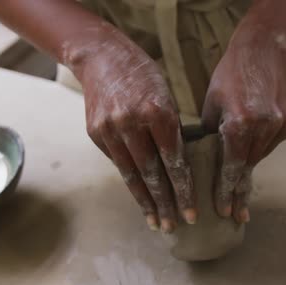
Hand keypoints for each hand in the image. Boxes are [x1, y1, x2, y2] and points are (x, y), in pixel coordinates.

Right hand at [71, 25, 195, 232]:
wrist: (101, 57)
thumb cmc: (143, 75)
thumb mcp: (166, 95)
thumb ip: (171, 129)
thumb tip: (179, 165)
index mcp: (157, 111)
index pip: (173, 161)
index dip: (183, 189)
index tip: (191, 212)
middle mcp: (131, 123)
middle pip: (151, 174)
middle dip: (164, 203)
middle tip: (173, 226)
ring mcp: (109, 129)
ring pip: (130, 175)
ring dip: (144, 202)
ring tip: (155, 222)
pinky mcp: (95, 133)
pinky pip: (117, 163)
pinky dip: (131, 180)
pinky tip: (140, 196)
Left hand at [202, 30, 285, 223]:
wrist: (263, 51)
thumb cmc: (229, 76)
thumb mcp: (211, 106)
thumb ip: (211, 136)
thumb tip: (205, 163)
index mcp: (239, 124)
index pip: (231, 168)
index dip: (226, 191)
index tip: (223, 211)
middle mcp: (263, 127)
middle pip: (248, 168)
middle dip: (239, 192)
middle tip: (237, 216)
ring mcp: (280, 126)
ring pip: (259, 157)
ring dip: (247, 168)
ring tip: (238, 188)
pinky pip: (270, 145)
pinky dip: (258, 149)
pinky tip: (250, 149)